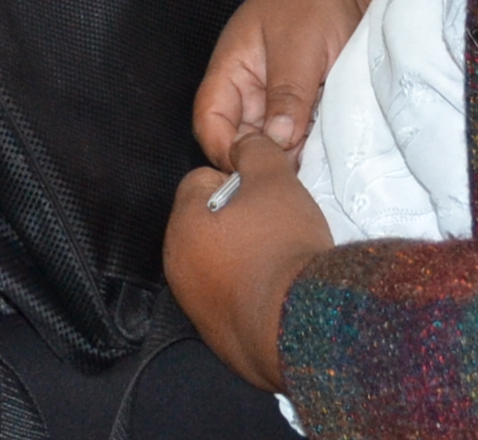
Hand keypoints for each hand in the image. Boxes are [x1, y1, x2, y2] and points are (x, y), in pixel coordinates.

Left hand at [165, 132, 331, 392]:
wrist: (301, 326)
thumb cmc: (282, 247)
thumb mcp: (275, 180)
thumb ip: (254, 151)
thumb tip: (244, 144)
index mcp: (183, 220)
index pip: (201, 181)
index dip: (236, 182)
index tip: (264, 197)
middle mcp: (176, 262)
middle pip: (205, 223)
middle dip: (235, 221)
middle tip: (273, 228)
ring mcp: (192, 301)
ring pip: (215, 262)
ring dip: (239, 257)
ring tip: (276, 262)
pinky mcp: (213, 333)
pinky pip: (227, 298)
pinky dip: (245, 292)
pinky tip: (273, 293)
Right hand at [191, 0, 405, 163]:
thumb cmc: (313, 2)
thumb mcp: (298, 46)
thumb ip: (286, 93)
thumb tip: (277, 141)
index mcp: (230, 71)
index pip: (210, 121)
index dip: (223, 150)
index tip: (253, 169)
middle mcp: (248, 93)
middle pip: (240, 140)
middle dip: (261, 160)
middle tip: (292, 174)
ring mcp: (277, 103)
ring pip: (272, 145)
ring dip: (288, 159)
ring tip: (312, 169)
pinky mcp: (304, 110)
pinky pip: (299, 140)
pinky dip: (308, 151)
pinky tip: (325, 158)